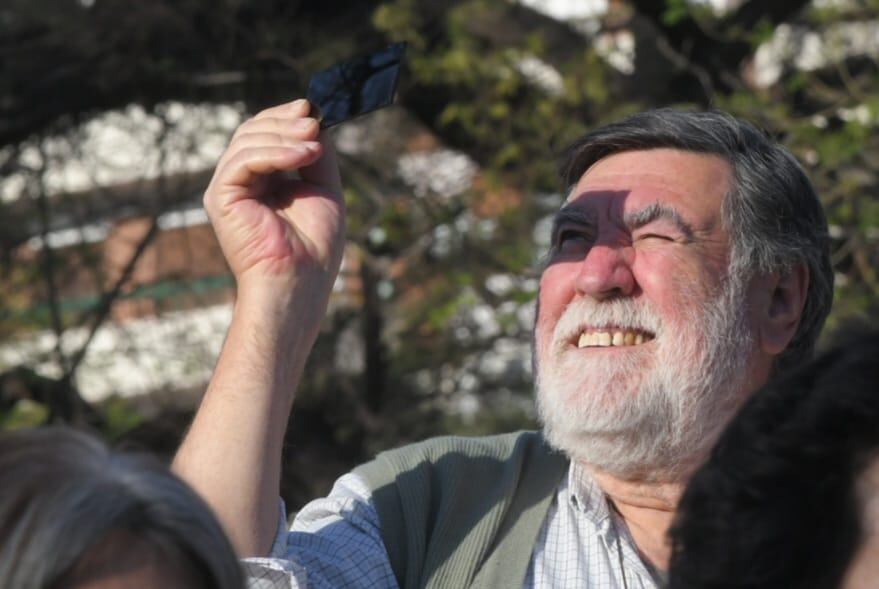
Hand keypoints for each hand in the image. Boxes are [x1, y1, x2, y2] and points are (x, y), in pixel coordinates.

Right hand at [203, 99, 344, 311]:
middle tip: (314, 124)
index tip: (311, 108)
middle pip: (252, 130)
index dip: (284, 116)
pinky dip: (276, 153)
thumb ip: (317, 155)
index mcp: (262, 179)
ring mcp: (228, 188)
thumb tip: (314, 119)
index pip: (264, 133)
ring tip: (315, 146)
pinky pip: (243, 160)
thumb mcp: (323, 189)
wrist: (300, 281)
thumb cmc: (315, 247)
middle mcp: (240, 181)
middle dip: (285, 122)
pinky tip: (304, 156)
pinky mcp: (220, 197)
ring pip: (248, 140)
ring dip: (285, 136)